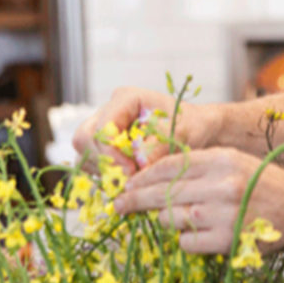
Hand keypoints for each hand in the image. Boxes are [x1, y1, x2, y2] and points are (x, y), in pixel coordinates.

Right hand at [73, 87, 215, 173]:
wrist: (199, 133)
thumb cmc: (193, 126)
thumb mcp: (183, 132)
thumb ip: (160, 144)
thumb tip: (139, 162)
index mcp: (125, 99)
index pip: (101, 127)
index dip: (111, 152)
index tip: (132, 170)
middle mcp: (109, 113)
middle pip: (84, 139)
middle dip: (105, 163)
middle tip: (131, 179)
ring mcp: (104, 132)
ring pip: (84, 155)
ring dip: (105, 173)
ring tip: (134, 180)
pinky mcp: (105, 150)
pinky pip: (92, 167)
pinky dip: (107, 178)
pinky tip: (129, 182)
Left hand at [114, 147, 283, 254]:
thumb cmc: (266, 185)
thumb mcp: (235, 162)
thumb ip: (199, 167)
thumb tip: (152, 179)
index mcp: (223, 159)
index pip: (169, 165)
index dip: (143, 176)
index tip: (127, 184)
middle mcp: (223, 184)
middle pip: (163, 192)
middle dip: (135, 199)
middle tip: (118, 205)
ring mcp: (224, 213)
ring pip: (171, 218)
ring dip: (165, 220)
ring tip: (172, 219)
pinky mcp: (227, 240)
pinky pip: (187, 242)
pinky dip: (186, 240)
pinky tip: (197, 234)